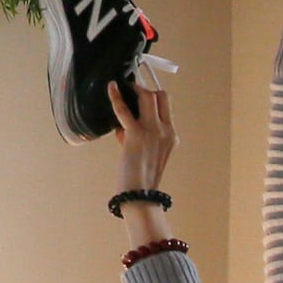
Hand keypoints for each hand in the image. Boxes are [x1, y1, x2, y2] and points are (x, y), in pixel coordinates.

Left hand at [109, 76, 178, 244]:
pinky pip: (124, 110)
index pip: (166, 107)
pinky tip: (111, 87)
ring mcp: (153, 131)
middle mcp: (166, 130)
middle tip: (132, 88)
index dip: (154, 97)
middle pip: (161, 96)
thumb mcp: (146, 156)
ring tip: (123, 87)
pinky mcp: (136, 134)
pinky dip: (116, 96)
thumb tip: (121, 129)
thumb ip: (137, 138)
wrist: (139, 195)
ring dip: (135, 89)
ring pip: (148, 96)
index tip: (140, 94)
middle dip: (146, 89)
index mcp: (171, 136)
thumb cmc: (139, 180)